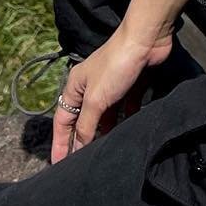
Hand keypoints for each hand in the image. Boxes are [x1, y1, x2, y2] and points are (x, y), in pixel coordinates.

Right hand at [51, 23, 175, 162]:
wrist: (146, 40)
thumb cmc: (115, 66)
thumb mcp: (96, 100)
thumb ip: (86, 126)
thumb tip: (77, 149)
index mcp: (75, 87)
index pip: (62, 121)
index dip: (60, 143)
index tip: (58, 165)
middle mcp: (91, 87)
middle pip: (83, 120)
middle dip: (82, 140)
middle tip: (83, 164)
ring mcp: (111, 86)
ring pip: (105, 116)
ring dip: (105, 132)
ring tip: (105, 153)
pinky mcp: (131, 85)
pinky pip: (124, 108)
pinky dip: (124, 120)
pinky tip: (126, 133)